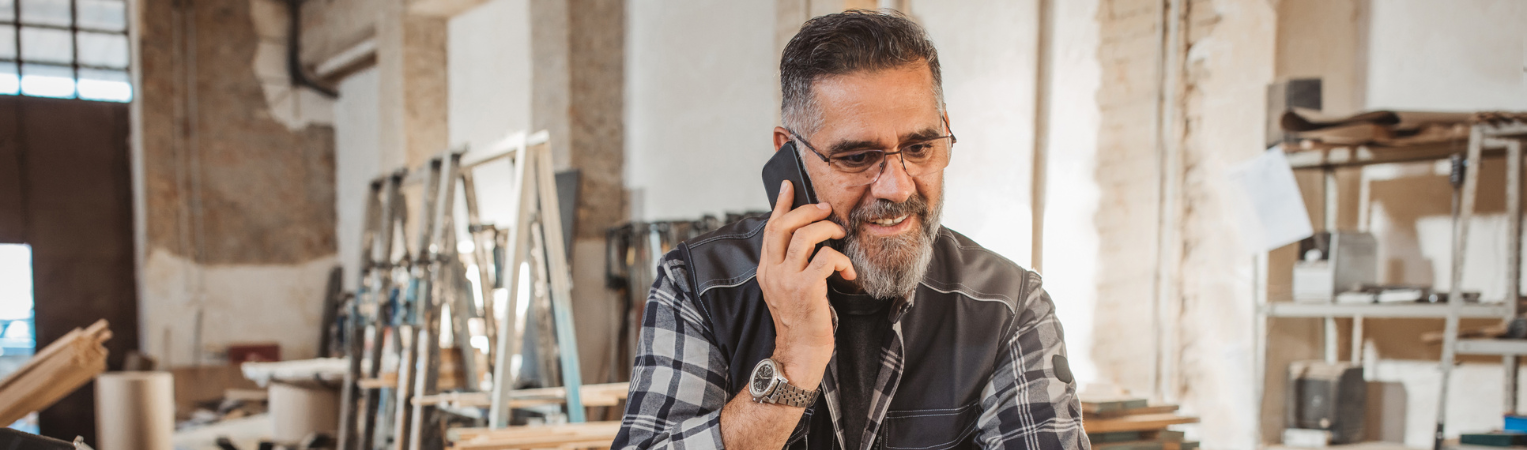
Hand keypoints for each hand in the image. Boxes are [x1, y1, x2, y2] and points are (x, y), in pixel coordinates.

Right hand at [755, 180, 856, 387]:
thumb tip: (806, 240)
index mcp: (766, 270)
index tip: (789, 186)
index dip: (781, 204)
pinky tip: (848, 274)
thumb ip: (791, 266)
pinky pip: (826, 259)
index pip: (771, 228)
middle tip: (827, 209)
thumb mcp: (787, 290)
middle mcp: (772, 272)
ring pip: (805, 236)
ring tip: (840, 236)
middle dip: (808, 210)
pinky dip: (842, 261)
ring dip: (827, 231)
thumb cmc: (801, 322)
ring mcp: (787, 280)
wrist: (800, 352)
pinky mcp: (806, 289)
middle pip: (785, 225)